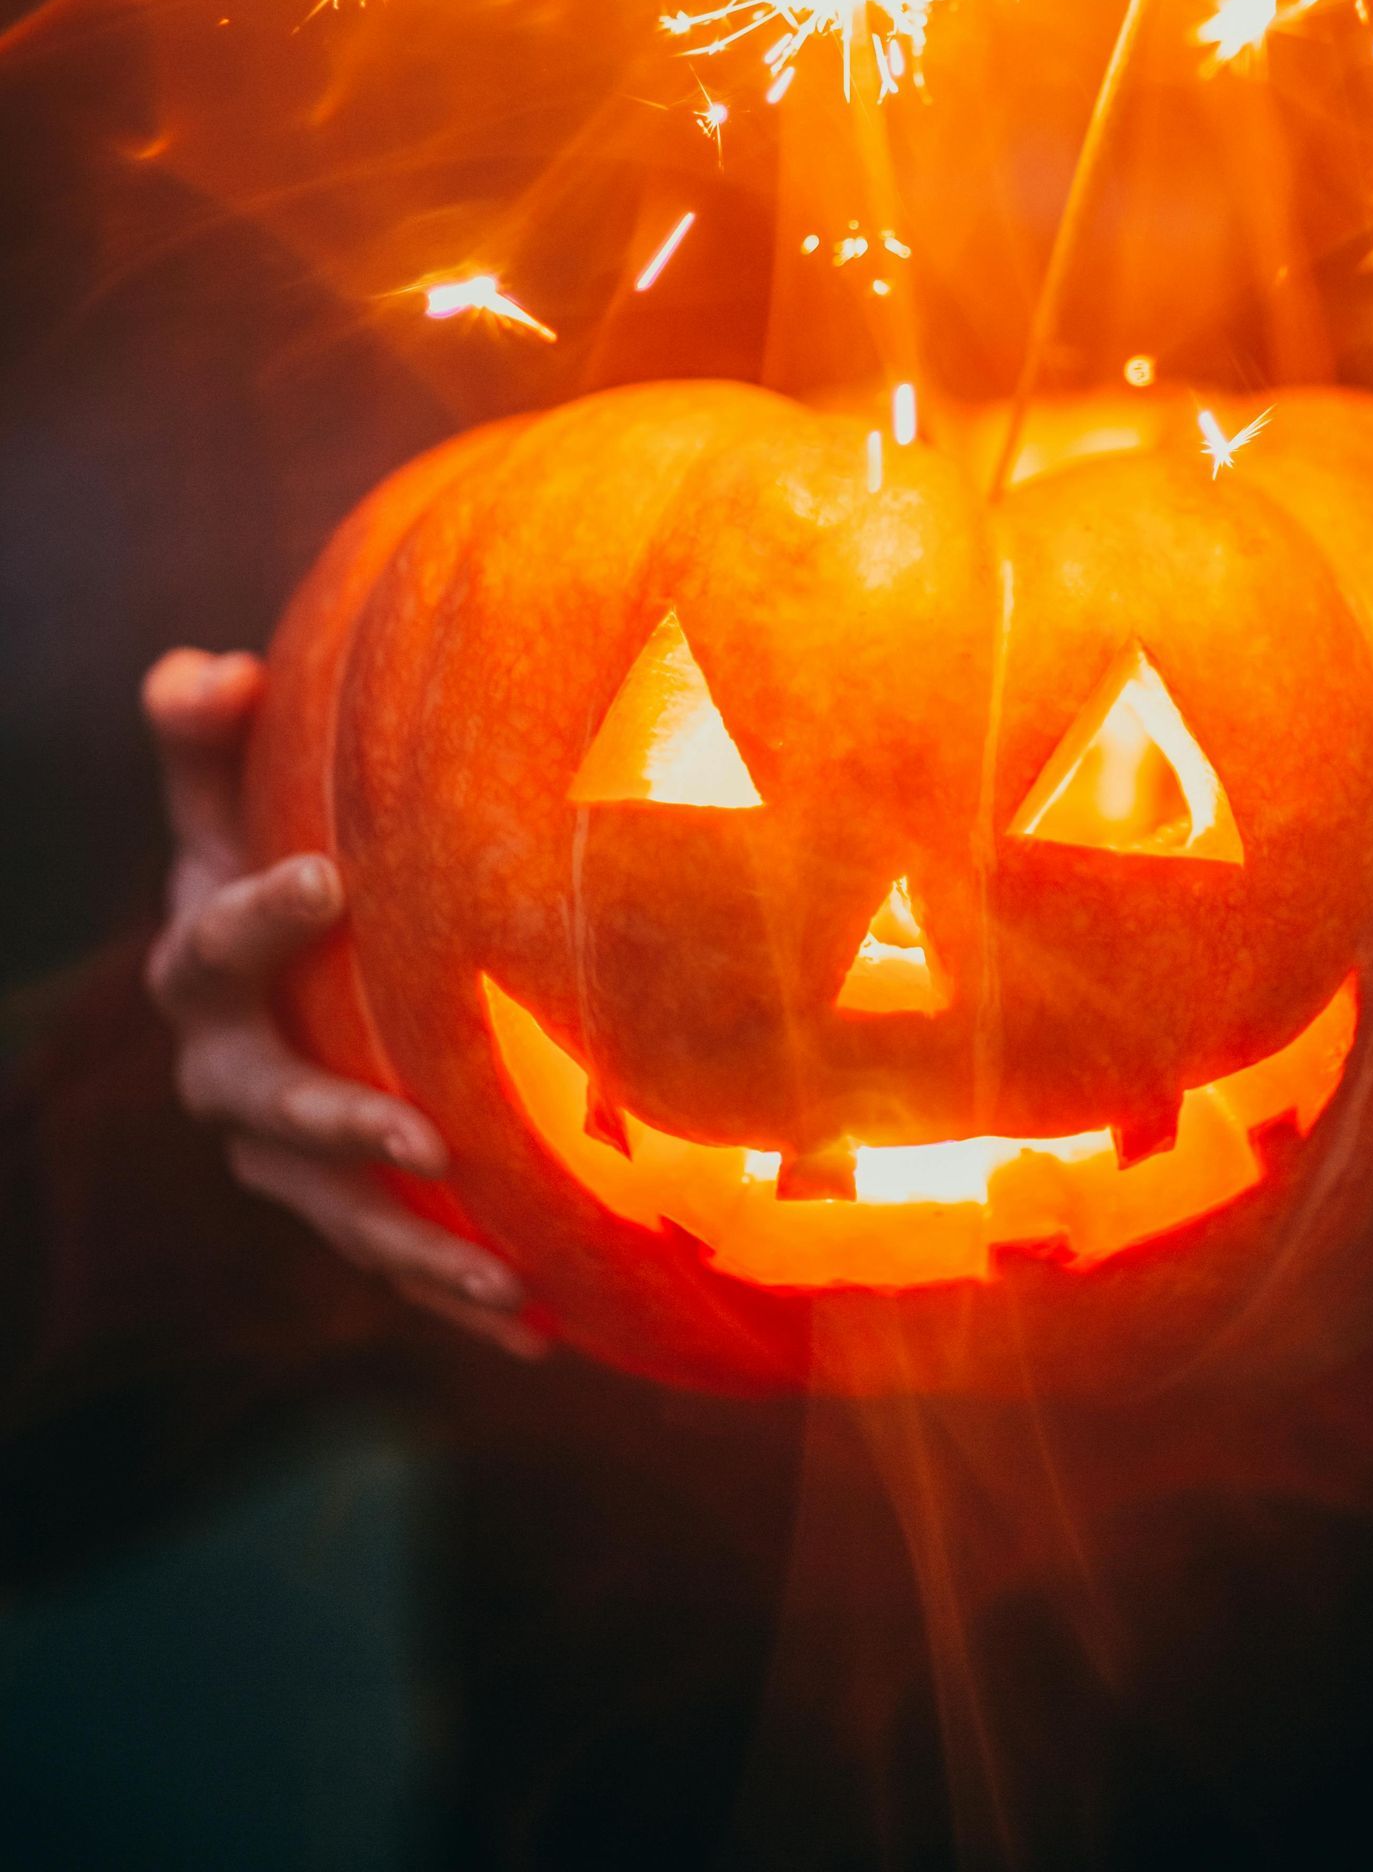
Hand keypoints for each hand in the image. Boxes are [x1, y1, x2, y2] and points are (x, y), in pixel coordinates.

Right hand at [142, 647, 542, 1355]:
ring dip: (419, 1255)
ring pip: (342, 1216)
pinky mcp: (344, 1205)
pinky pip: (397, 1261)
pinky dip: (460, 1297)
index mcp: (201, 969)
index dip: (259, 916)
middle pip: (272, 1114)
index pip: (216, 945)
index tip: (327, 878)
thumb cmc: (259, 845)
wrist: (272, 956)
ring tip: (503, 1280)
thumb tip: (210, 669)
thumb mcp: (226, 786)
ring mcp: (283, 1157)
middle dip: (343, 1133)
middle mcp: (231, 1078)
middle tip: (423, 1142)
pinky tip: (542, 1332)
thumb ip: (206, 729)